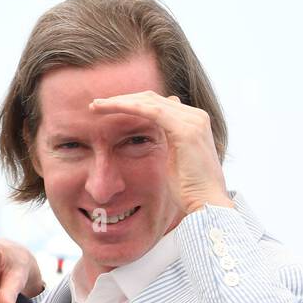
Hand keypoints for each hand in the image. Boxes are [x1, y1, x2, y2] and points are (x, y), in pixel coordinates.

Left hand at [88, 92, 231, 228]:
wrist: (206, 204)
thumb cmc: (188, 191)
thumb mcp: (173, 161)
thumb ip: (166, 143)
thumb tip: (155, 133)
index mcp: (193, 122)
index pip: (157, 104)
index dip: (131, 104)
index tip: (107, 109)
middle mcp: (195, 116)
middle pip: (152, 98)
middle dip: (122, 99)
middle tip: (96, 104)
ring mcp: (192, 121)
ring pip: (149, 101)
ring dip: (120, 101)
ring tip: (96, 105)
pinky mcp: (185, 129)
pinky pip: (151, 111)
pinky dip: (128, 108)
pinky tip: (110, 108)